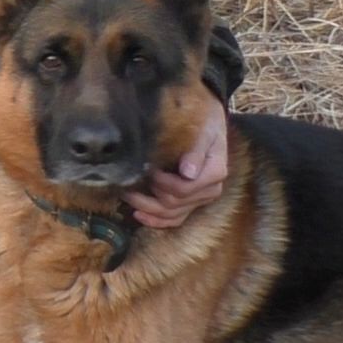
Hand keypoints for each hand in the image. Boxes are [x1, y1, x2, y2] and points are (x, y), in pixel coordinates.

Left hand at [125, 99, 226, 227]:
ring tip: (127, 196)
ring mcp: (201, 198)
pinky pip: (175, 220)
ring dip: (147, 209)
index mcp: (215, 172)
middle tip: (129, 182)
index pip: (184, 188)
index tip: (148, 169)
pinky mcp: (192, 202)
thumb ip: (196, 150)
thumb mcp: (204, 129)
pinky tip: (139, 215)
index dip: (162, 183)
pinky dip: (156, 220)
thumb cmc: (205, 122)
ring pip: (172, 215)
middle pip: (175, 203)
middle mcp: (210, 190)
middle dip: (149, 195)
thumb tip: (188, 172)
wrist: (209, 122)